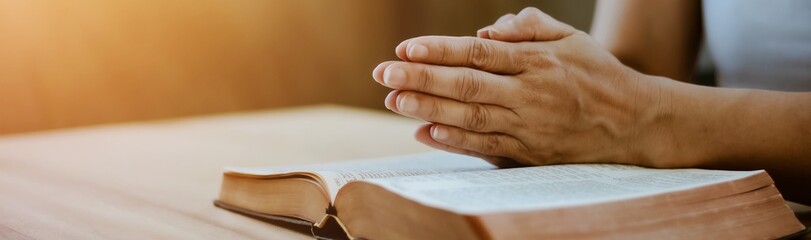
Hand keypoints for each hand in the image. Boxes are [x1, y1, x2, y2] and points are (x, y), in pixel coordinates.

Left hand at [373, 8, 681, 167]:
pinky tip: (424, 132)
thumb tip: (485, 31)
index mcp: (538, 61)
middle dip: (421, 79)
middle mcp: (530, 95)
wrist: (635, 124)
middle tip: (383, 74)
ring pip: (470, 118)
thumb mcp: (571, 38)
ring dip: (428, 109)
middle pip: (467, 85)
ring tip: (394, 100)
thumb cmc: (598, 74)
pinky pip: (485, 148)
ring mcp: (528, 127)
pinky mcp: (528, 154)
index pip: (478, 53)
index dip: (439, 50)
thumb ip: (528, 27)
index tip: (405, 48)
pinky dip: (453, 142)